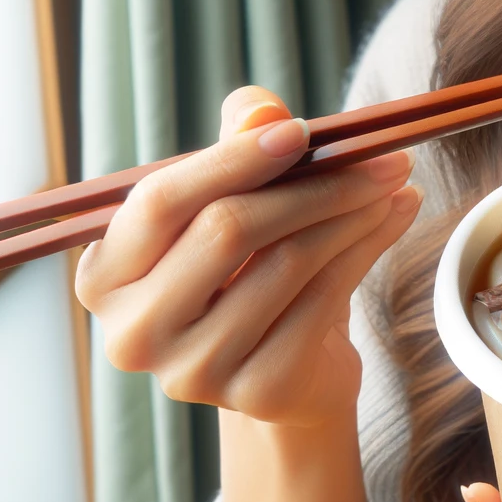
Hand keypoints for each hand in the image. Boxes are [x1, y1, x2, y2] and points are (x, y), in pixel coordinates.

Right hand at [76, 86, 421, 427]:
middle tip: (382, 157)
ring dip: (353, 214)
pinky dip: (367, 250)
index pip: (161, 200)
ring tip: (394, 184)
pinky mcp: (256, 392)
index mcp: (106, 275)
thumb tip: (262, 109)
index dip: (234, 159)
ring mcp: (192, 370)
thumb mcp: (236, 205)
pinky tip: (395, 218)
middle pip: (226, 229)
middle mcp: (134, 331)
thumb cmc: (251, 273)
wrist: (292, 371)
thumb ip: (237, 149)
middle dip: (314, 185)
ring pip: (286, 263)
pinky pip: (322, 300)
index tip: (303, 131)